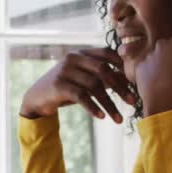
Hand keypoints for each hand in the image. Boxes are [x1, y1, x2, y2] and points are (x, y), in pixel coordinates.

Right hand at [19, 48, 136, 122]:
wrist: (37, 98)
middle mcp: (73, 58)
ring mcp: (64, 71)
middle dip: (120, 87)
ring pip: (93, 86)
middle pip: (103, 70)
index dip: (122, 66)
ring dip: (109, 104)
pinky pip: (81, 96)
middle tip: (132, 102)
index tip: (134, 82)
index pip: (107, 53)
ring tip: (119, 119)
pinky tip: (102, 117)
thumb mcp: (84, 80)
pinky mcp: (58, 85)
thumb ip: (101, 77)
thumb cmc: (66, 89)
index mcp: (82, 53)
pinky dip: (93, 107)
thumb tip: (128, 80)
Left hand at [134, 33, 171, 116]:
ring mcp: (148, 56)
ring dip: (161, 67)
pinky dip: (150, 77)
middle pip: (169, 48)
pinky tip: (158, 88)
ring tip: (168, 83)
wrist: (166, 103)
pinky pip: (146, 71)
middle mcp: (162, 44)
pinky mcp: (138, 68)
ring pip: (157, 59)